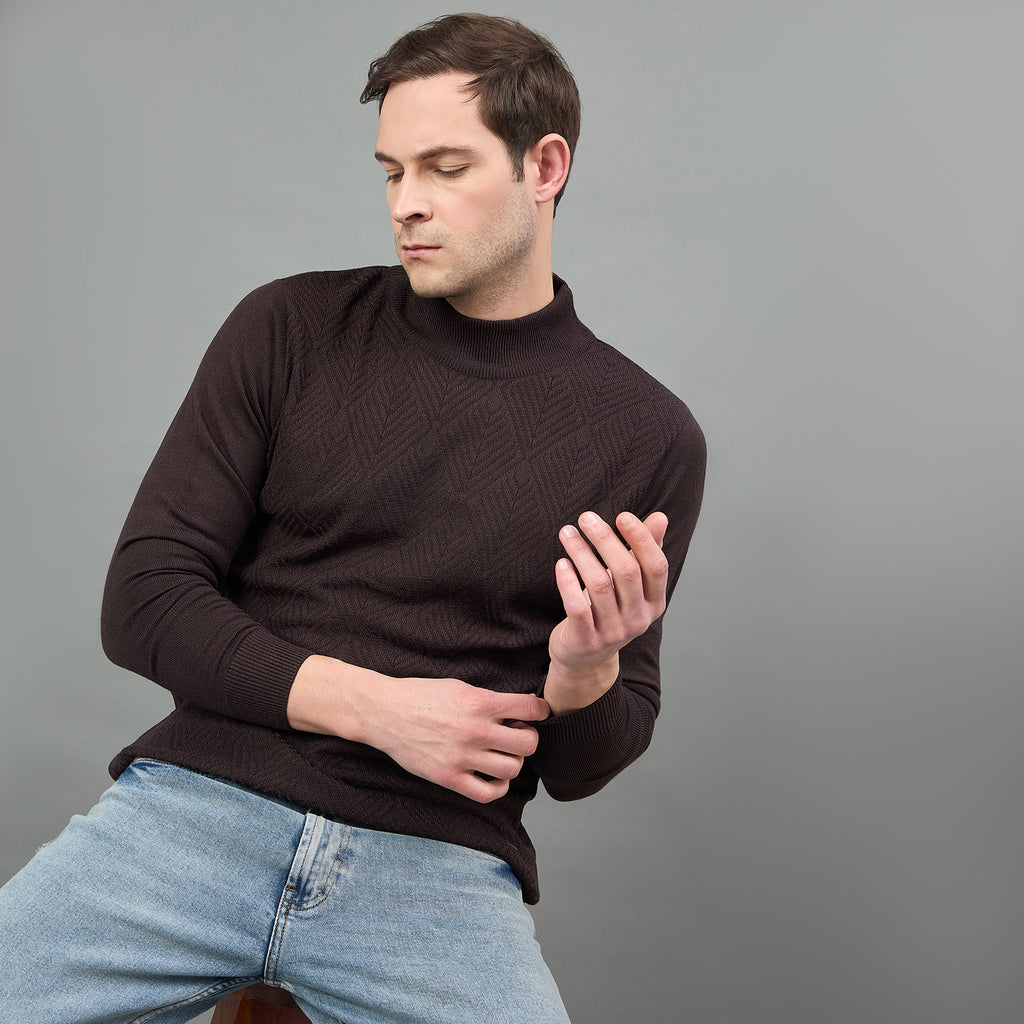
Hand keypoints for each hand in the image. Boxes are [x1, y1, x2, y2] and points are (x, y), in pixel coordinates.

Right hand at [288, 656, 549, 802]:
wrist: (384, 713)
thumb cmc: (421, 696)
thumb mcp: (459, 686)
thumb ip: (489, 699)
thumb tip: (519, 709)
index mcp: (480, 702)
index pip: (531, 708)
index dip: (541, 710)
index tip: (538, 713)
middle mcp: (475, 730)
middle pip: (528, 743)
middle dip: (528, 738)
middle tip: (516, 734)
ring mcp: (462, 757)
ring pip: (512, 769)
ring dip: (513, 761)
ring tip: (502, 754)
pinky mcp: (448, 778)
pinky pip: (488, 793)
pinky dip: (498, 787)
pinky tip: (493, 776)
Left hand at [544, 510, 668, 714]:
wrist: (585, 659)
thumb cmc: (609, 609)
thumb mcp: (630, 584)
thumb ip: (644, 551)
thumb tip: (660, 517)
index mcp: (655, 602)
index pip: (656, 566)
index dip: (641, 539)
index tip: (622, 516)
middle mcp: (638, 619)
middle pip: (627, 572)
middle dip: (605, 540)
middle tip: (585, 518)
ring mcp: (613, 632)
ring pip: (599, 585)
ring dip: (581, 553)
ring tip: (567, 533)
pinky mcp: (587, 641)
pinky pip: (577, 607)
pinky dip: (568, 582)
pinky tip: (561, 563)